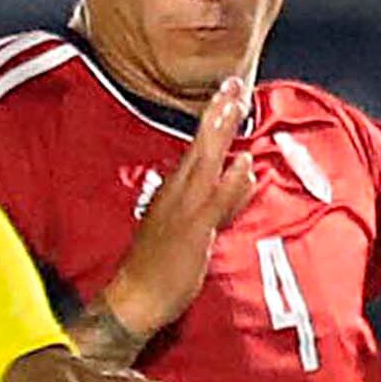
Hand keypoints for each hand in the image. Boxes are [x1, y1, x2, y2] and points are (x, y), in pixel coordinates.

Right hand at [101, 72, 265, 347]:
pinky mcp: (191, 230)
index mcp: (173, 191)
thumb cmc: (158, 268)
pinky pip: (212, 201)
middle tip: (234, 83)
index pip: (197, 147)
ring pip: (205, 162)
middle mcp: (176, 193)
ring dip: (220, 132)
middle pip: (201, 145)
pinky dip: (228, 181)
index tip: (227, 91)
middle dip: (218, 112)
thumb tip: (245, 172)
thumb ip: (223, 198)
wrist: (135, 298)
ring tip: (235, 102)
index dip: (212, 118)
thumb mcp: (194, 227)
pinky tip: (242, 162)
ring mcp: (182, 209)